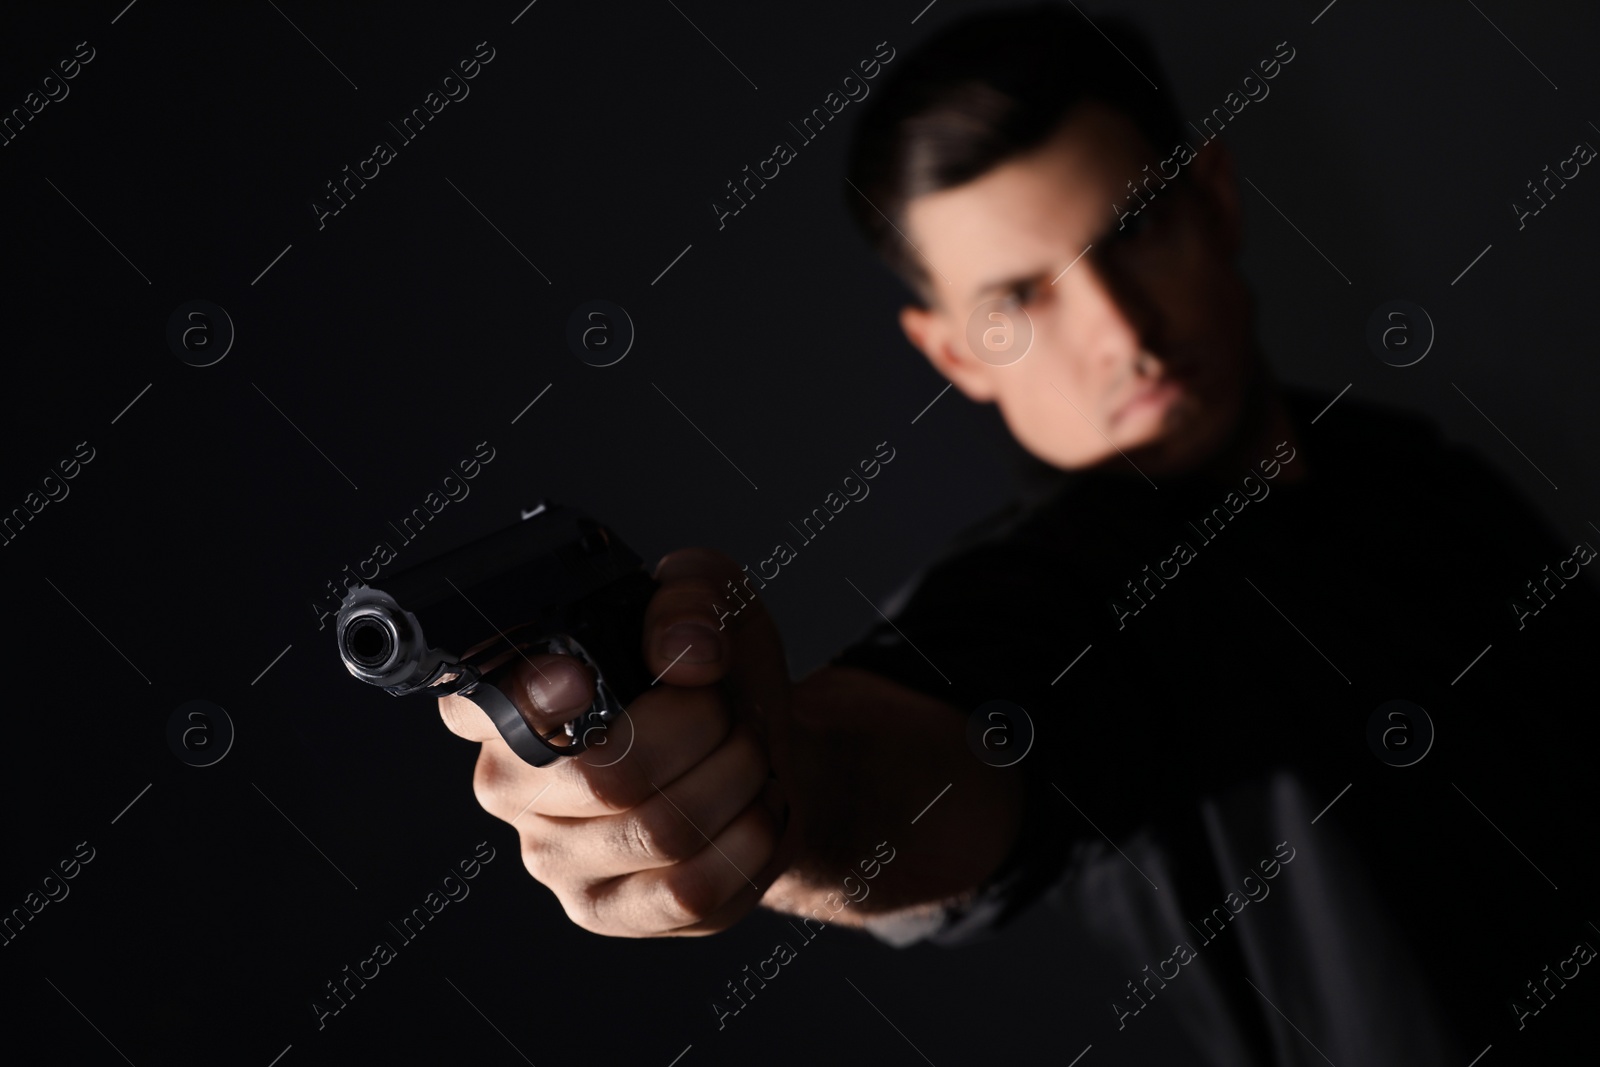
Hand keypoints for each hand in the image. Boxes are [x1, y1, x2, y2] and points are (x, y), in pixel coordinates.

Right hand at [438, 548, 796, 935]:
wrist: (767, 759)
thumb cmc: (715, 680)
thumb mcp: (714, 603)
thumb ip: (691, 597)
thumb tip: (682, 651)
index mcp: (511, 699)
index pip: (476, 705)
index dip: (531, 698)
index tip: (583, 678)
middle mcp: (511, 784)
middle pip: (609, 774)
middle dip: (701, 730)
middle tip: (727, 712)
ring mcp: (552, 859)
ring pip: (660, 832)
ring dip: (736, 781)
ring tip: (748, 757)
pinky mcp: (604, 912)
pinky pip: (688, 890)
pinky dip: (747, 842)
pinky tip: (753, 813)